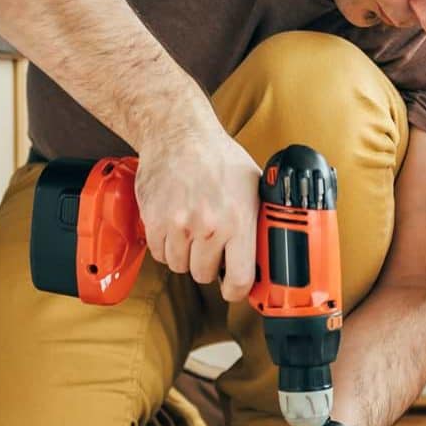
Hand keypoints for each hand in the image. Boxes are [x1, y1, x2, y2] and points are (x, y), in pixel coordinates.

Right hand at [136, 123, 260, 300]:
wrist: (179, 134)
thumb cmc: (219, 158)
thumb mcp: (254, 186)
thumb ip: (260, 220)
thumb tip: (271, 250)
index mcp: (238, 221)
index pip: (239, 279)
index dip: (236, 291)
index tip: (234, 289)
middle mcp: (208, 226)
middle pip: (204, 275)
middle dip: (209, 266)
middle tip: (211, 247)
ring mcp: (179, 225)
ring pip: (180, 266)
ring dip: (186, 256)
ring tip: (192, 233)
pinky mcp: (154, 220)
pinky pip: (159, 254)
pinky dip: (166, 247)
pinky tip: (175, 228)